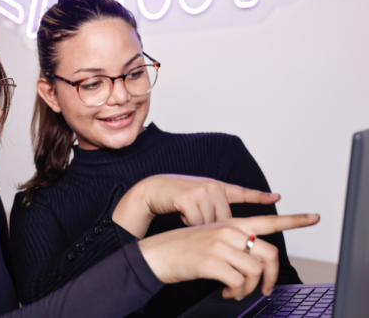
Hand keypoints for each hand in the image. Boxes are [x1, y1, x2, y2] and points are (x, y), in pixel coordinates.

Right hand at [113, 174, 280, 237]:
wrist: (151, 191)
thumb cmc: (174, 200)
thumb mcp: (199, 203)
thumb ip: (216, 212)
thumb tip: (235, 233)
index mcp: (218, 189)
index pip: (243, 194)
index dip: (260, 197)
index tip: (277, 197)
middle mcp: (213, 188)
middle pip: (229, 223)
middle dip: (222, 238)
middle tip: (208, 239)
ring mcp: (202, 192)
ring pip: (212, 227)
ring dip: (201, 233)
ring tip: (188, 223)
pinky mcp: (189, 199)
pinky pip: (196, 225)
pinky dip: (188, 228)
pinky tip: (181, 218)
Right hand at [138, 213, 319, 299]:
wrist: (156, 253)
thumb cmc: (183, 248)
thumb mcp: (210, 238)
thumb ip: (235, 243)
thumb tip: (255, 264)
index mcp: (231, 223)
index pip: (268, 220)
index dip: (294, 220)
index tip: (313, 218)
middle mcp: (228, 230)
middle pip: (269, 253)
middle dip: (270, 277)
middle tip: (265, 289)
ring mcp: (219, 244)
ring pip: (255, 271)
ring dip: (249, 289)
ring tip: (236, 290)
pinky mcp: (211, 261)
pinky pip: (239, 282)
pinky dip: (236, 293)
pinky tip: (225, 291)